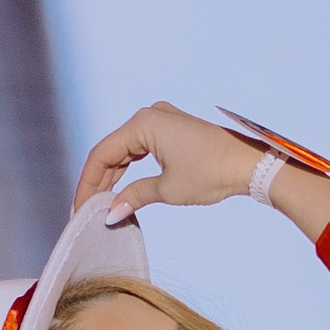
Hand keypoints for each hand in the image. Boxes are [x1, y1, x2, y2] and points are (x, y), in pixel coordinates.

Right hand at [73, 102, 262, 214]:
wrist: (249, 164)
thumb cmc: (212, 173)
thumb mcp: (168, 189)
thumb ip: (134, 196)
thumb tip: (110, 213)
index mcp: (143, 123)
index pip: (102, 154)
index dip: (88, 184)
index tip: (80, 209)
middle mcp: (149, 116)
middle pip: (111, 151)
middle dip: (99, 183)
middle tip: (86, 211)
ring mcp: (161, 121)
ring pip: (125, 152)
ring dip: (113, 178)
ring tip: (102, 206)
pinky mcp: (171, 131)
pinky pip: (140, 150)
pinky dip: (130, 171)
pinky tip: (121, 191)